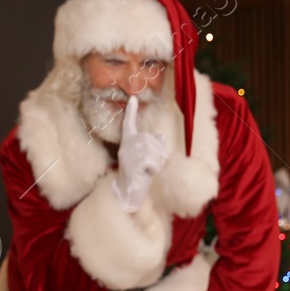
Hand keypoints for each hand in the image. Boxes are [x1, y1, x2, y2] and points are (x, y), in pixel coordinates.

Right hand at [112, 96, 167, 211]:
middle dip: (157, 153)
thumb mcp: (143, 158)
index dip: (130, 111)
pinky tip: (147, 174)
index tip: (133, 98)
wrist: (128, 192)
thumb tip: (162, 136)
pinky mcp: (134, 163)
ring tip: (147, 171)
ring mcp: (130, 154)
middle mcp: (127, 145)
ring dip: (156, 162)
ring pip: (155, 151)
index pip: (128, 124)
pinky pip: (154, 161)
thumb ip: (151, 146)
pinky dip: (154, 169)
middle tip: (148, 166)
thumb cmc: (136, 175)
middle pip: (151, 140)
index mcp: (127, 142)